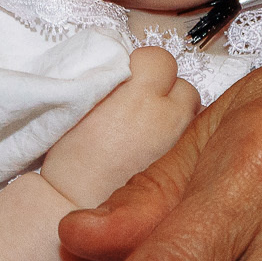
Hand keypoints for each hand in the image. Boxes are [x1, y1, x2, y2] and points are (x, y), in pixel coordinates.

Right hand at [40, 47, 201, 208]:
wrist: (75, 202)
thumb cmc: (72, 156)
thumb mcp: (83, 101)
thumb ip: (112, 77)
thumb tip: (125, 67)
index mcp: (140, 95)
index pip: (159, 58)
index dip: (143, 65)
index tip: (128, 76)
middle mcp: (167, 116)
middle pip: (182, 85)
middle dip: (164, 88)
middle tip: (137, 101)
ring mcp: (180, 143)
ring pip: (189, 112)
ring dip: (172, 111)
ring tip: (145, 125)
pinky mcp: (181, 165)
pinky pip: (187, 138)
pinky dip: (173, 136)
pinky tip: (150, 147)